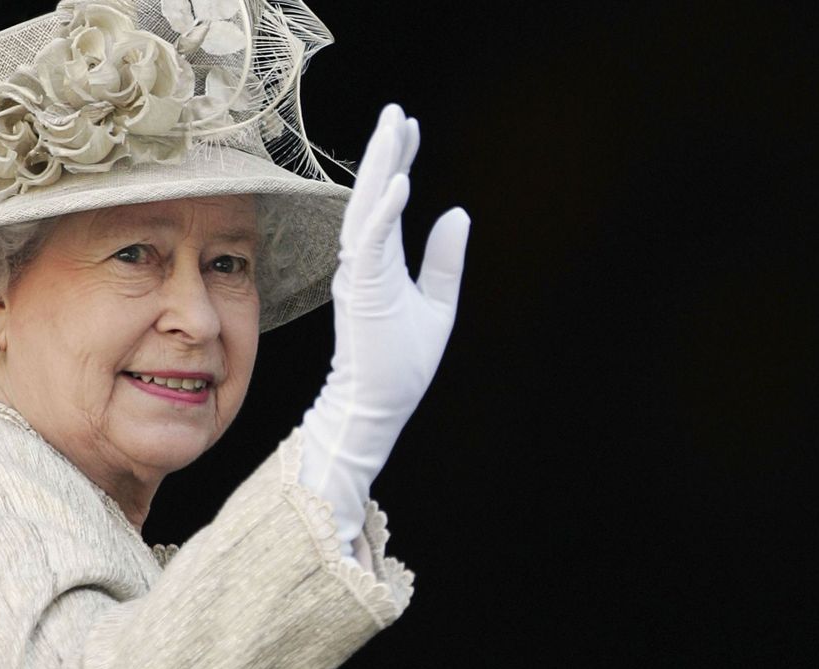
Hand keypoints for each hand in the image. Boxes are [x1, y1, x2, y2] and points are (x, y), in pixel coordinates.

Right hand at [299, 103, 470, 546]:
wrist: (378, 407)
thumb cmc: (401, 364)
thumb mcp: (438, 304)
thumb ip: (444, 260)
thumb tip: (458, 213)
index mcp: (379, 264)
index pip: (387, 202)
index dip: (397, 163)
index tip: (408, 128)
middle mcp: (364, 262)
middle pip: (372, 195)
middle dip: (384, 151)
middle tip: (395, 111)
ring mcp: (360, 274)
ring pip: (367, 207)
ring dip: (380, 167)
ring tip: (393, 128)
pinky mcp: (362, 290)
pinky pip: (372, 241)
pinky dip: (385, 211)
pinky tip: (400, 181)